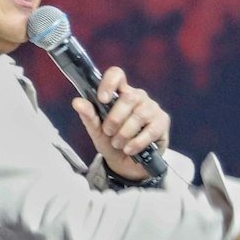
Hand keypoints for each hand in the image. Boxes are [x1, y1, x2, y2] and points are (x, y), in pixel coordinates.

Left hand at [71, 66, 169, 180]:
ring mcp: (152, 108)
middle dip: (114, 118)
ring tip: (118, 143)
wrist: (126, 164)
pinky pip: (151, 130)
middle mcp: (138, 96)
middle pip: (128, 97)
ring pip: (139, 114)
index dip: (109, 83)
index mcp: (119, 93)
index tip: (102, 99)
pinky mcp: (162, 122)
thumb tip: (76, 101)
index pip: (117, 75)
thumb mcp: (96, 131)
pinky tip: (129, 149)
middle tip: (108, 132)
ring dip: (124, 133)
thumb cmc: (110, 142)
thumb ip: (88, 116)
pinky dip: (136, 142)